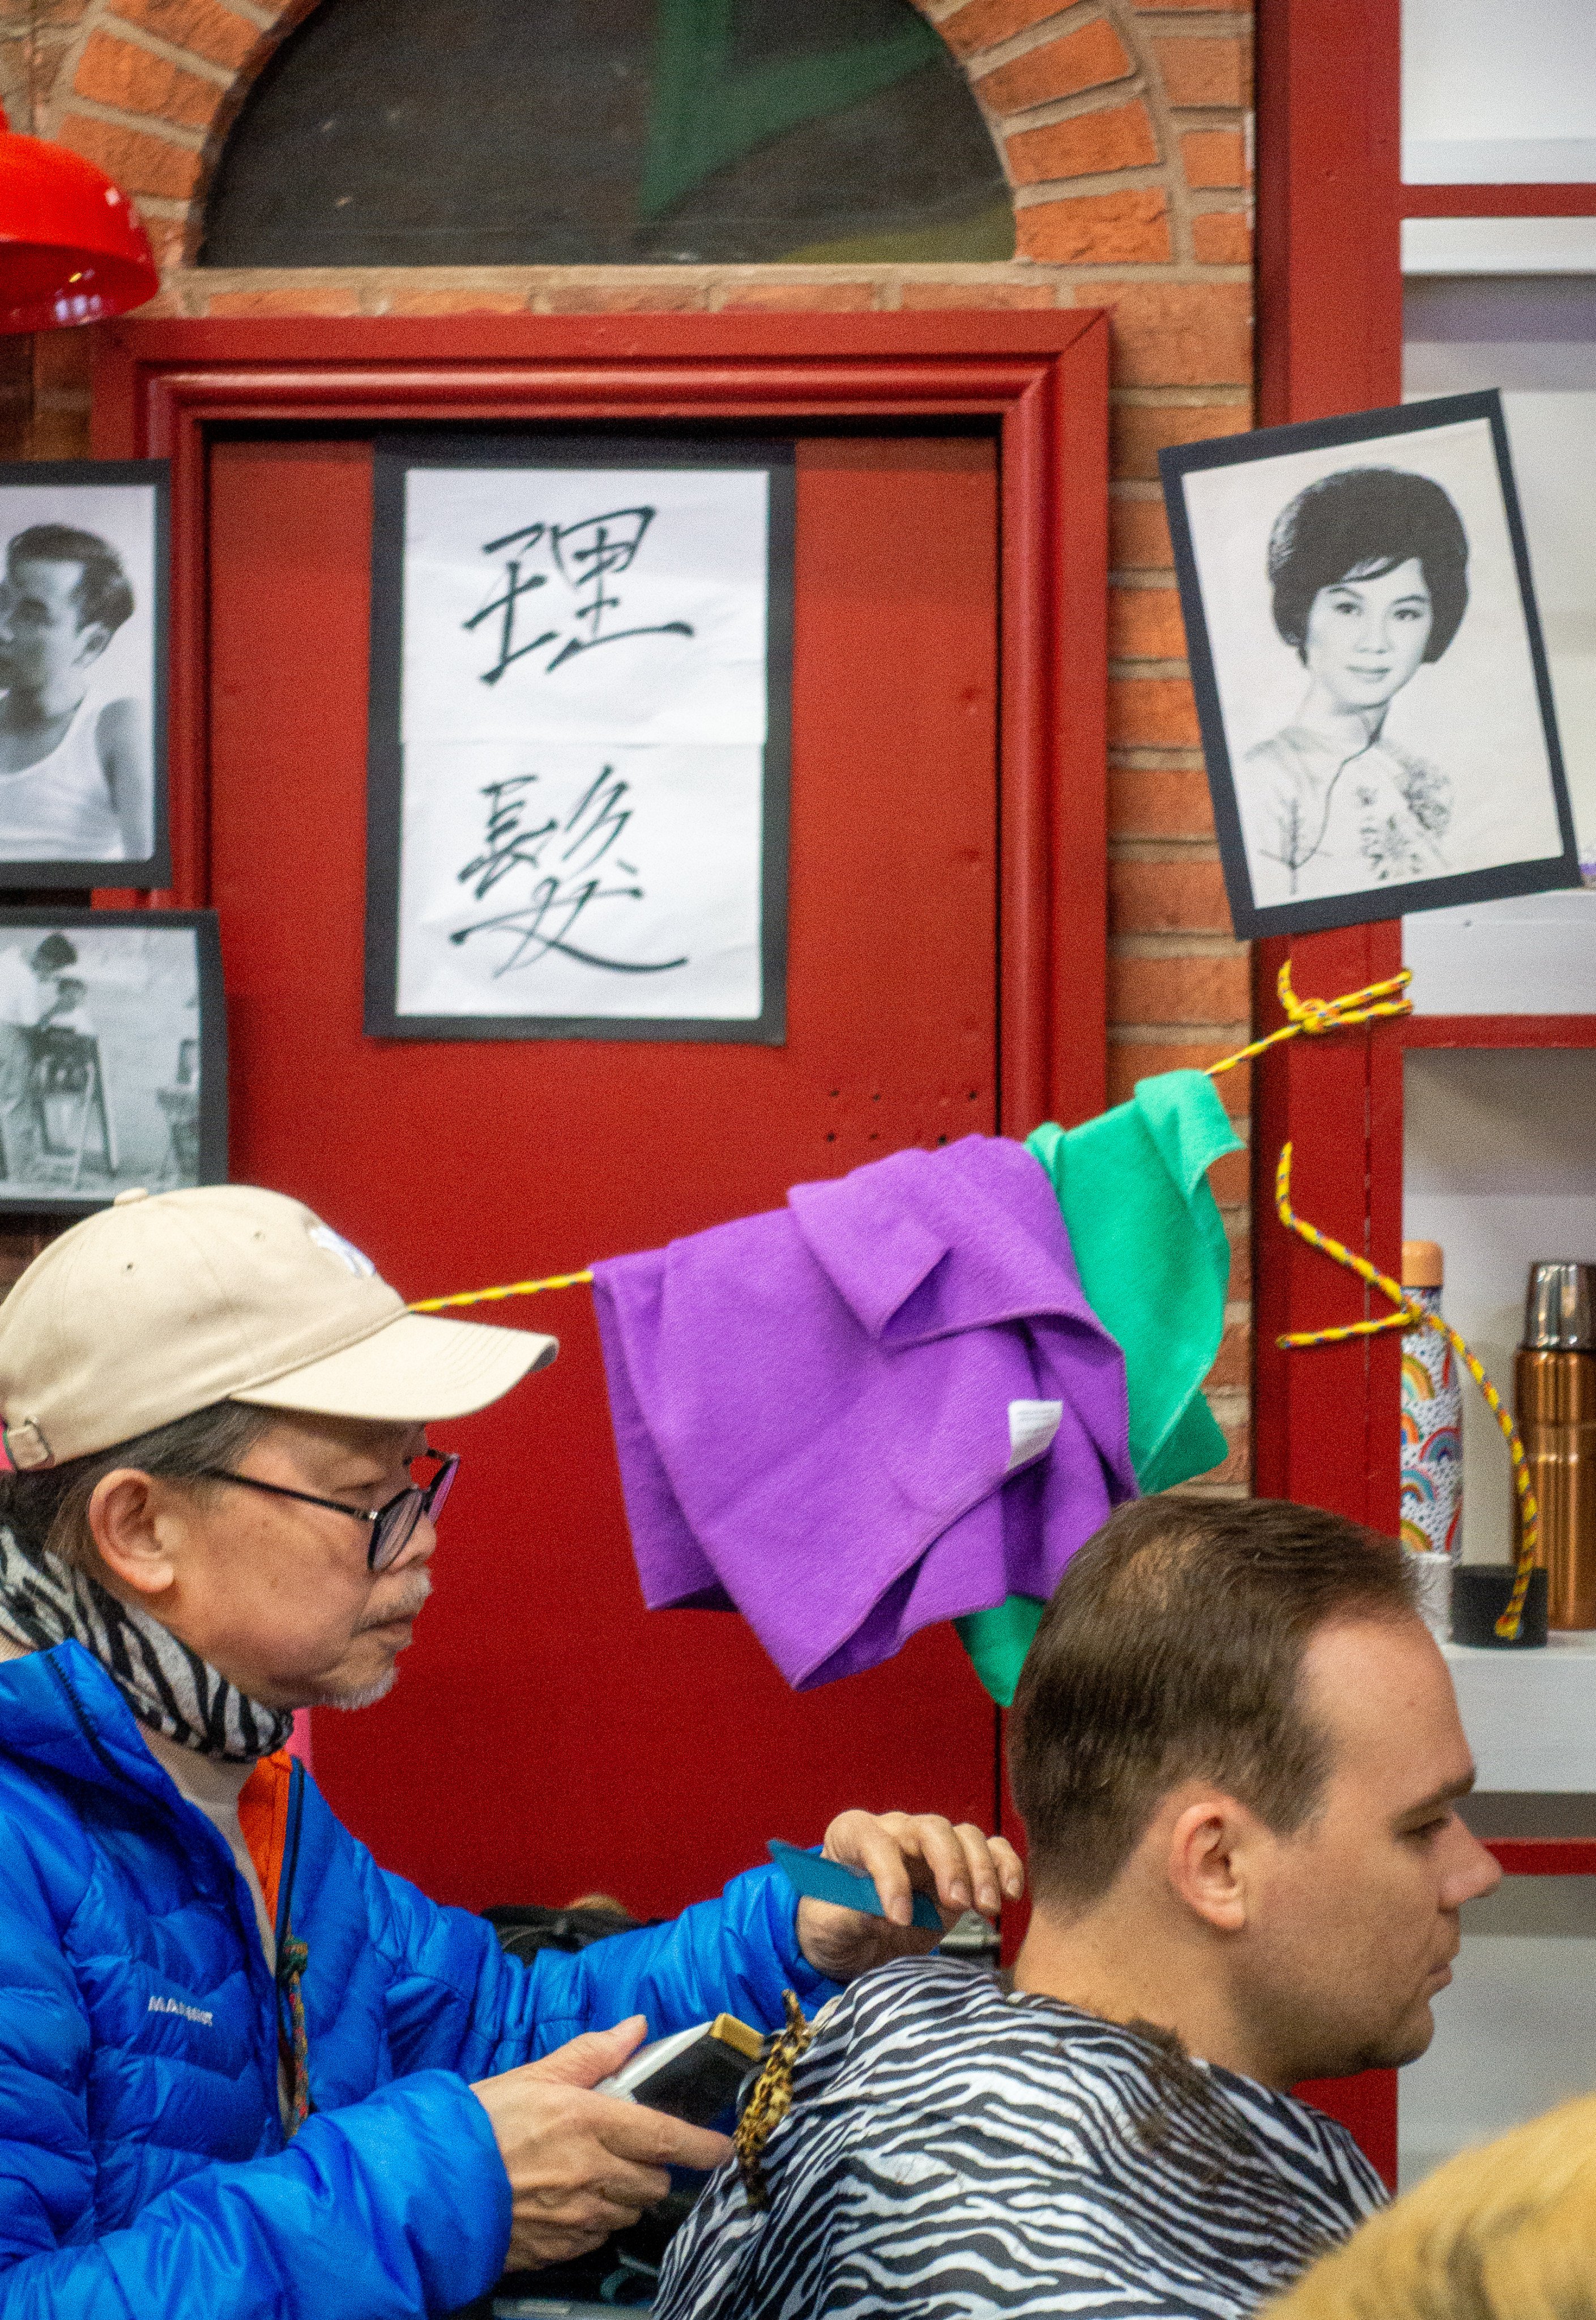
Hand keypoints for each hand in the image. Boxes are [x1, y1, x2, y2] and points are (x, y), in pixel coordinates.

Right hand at [472, 2017, 731, 2271]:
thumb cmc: (480, 2125)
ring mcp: (578, 2216)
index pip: (666, 2137)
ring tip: (589, 2171)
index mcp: (589, 2122)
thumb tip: (635, 2029)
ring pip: (631, 2209)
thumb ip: (594, 2053)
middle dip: (653, 2165)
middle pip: (656, 2180)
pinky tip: (568, 2198)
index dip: (704, 2145)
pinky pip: (600, 2235)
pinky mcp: (561, 2247)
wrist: (432, 2185)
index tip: (723, 2147)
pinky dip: (596, 2218)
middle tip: (626, 2147)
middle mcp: (591, 2173)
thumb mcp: (536, 2074)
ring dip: (624, 2192)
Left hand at [795, 1810, 1025, 1983]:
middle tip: (957, 1904)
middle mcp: (895, 1831)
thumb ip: (849, 1915)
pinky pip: (989, 1850)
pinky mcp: (959, 1867)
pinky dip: (1004, 1866)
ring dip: (980, 1870)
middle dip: (949, 1863)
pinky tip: (1010, 1894)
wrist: (854, 1941)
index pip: (874, 1841)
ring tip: (986, 1907)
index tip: (898, 1918)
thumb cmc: (834, 1924)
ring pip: (964, 1836)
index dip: (889, 1876)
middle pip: (929, 1829)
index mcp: (852, 1835)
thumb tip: (878, 1914)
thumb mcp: (828, 1926)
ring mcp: (929, 1847)